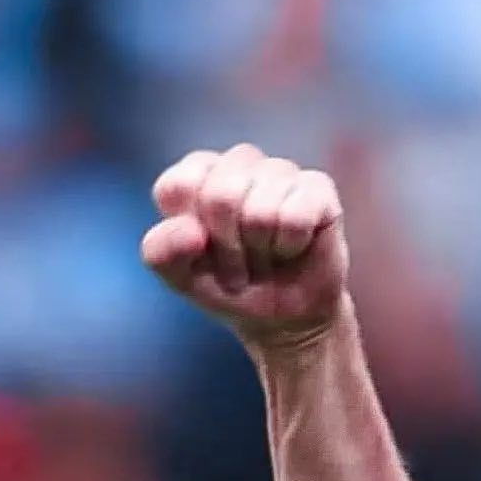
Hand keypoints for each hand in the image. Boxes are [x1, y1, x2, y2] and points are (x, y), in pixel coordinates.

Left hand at [142, 145, 349, 348]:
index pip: (179, 185)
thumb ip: (162, 251)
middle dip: (229, 249)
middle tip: (239, 265)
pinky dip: (290, 246)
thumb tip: (192, 231)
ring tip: (267, 257)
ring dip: (262, 252)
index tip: (202, 253)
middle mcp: (239, 162)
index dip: (189, 234)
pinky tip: (293, 248)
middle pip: (221, 196)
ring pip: (260, 211)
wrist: (281, 318)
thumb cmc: (227, 286)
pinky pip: (296, 216)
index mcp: (197, 174)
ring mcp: (281, 171)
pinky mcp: (318, 187)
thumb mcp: (180, 277)